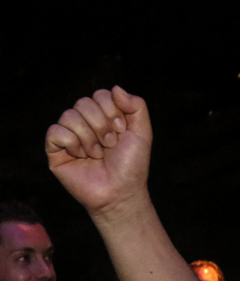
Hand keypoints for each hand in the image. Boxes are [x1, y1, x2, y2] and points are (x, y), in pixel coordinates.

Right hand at [45, 87, 152, 218]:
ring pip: (69, 116)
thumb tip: (115, 88)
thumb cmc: (131, 165)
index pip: (100, 95)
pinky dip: (72, 143)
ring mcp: (69, 135)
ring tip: (98, 154)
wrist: (121, 192)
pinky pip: (55, 131)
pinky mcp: (55, 150)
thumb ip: (136, 106)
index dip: (112, 111)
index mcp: (104, 116)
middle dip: (101, 125)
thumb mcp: (142, 133)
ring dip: (89, 137)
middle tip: (110, 144)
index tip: (121, 131)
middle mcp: (85, 123)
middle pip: (83, 103)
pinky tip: (81, 156)